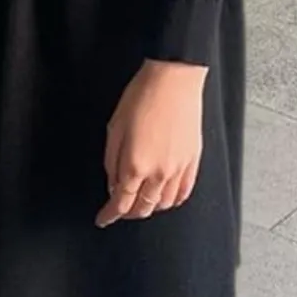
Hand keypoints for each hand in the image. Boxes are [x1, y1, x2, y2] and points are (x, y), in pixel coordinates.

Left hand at [96, 61, 206, 226]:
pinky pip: (184, 192)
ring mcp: (179, 168)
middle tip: (119, 208)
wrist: (174, 78)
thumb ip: (111, 161)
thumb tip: (112, 185)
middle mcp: (159, 173)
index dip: (109, 214)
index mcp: (135, 165)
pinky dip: (173, 200)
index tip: (103, 218)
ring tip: (140, 200)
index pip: (121, 202)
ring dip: (150, 207)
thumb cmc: (142, 96)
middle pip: (143, 207)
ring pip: (164, 204)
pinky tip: (166, 197)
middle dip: (128, 213)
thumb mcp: (115, 127)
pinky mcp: (193, 160)